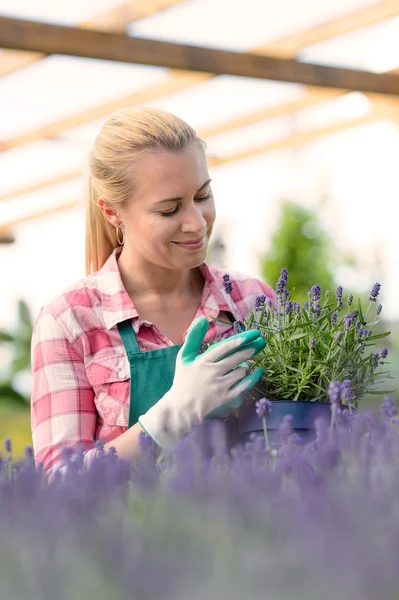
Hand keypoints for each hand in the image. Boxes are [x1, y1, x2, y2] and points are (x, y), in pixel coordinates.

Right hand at [138, 317, 264, 447]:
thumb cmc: (183, 381)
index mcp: (202, 361)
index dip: (240, 340)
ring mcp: (221, 387)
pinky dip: (253, 378)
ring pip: (241, 371)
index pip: (224, 347)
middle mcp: (212, 373)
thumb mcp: (184, 357)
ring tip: (249, 361)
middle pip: (236, 358)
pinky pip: (244, 386)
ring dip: (246, 365)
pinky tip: (258, 371)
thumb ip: (193, 338)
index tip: (252, 335)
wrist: (182, 409)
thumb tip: (202, 319)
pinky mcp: (227, 399)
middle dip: (250, 349)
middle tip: (260, 342)